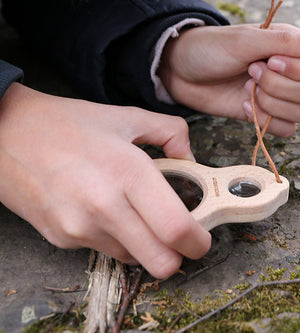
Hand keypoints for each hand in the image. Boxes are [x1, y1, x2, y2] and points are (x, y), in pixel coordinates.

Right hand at [0, 83, 210, 278]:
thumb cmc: (69, 123)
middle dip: (178, 255)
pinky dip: (116, 237)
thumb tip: (190, 155)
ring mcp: (79, 228)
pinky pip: (104, 250)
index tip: (202, 237)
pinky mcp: (60, 239)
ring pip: (134, 259)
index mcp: (127, 171)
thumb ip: (171, 132)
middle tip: (180, 235)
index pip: (174, 228)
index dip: (197, 241)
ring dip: (146, 244)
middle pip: (160, 262)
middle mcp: (104, 207)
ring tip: (137, 211)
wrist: (7, 133)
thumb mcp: (128, 116)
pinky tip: (106, 209)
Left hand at [158, 23, 299, 136]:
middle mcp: (294, 72)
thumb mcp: (246, 40)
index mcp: (295, 48)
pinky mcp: (267, 115)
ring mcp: (281, 96)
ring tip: (246, 87)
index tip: (271, 60)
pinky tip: (245, 106)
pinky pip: (287, 129)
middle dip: (280, 86)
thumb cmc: (212, 48)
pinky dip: (266, 120)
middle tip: (251, 72)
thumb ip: (287, 42)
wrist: (180, 71)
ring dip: (272, 104)